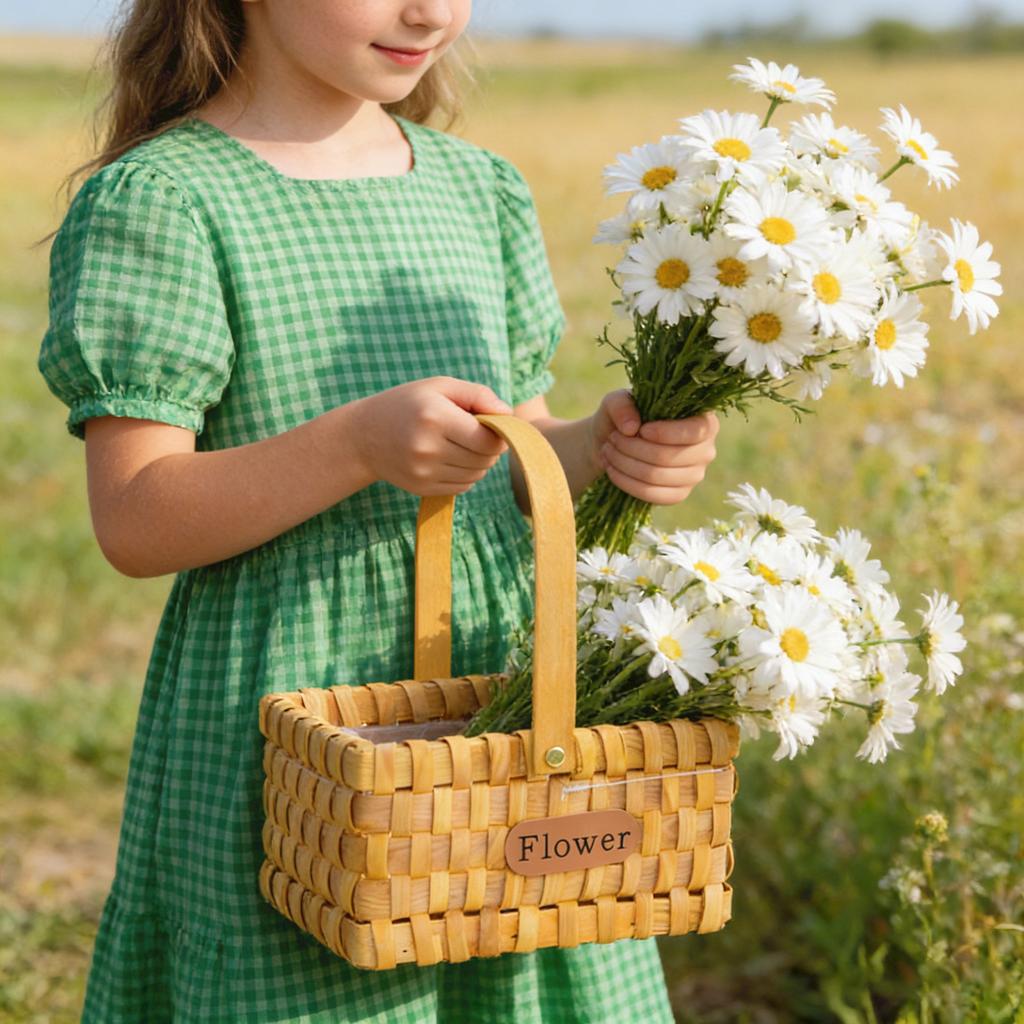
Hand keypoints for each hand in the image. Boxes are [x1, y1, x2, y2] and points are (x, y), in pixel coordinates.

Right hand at [350, 376, 510, 495]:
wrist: (364, 435)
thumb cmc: (409, 404)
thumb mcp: (440, 386)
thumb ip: (478, 395)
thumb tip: (508, 414)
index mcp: (435, 417)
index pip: (487, 439)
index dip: (498, 434)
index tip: (490, 425)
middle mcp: (428, 447)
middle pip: (484, 459)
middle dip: (489, 448)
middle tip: (476, 434)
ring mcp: (423, 471)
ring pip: (476, 475)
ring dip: (479, 463)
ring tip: (462, 446)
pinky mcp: (421, 487)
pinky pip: (462, 487)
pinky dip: (465, 475)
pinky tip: (450, 459)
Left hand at [588, 389, 719, 504]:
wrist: (615, 443)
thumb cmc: (624, 417)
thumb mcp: (617, 402)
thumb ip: (622, 405)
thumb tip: (632, 428)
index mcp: (703, 420)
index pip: (696, 431)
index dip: (667, 433)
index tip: (641, 430)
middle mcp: (705, 450)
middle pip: (670, 456)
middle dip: (634, 448)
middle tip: (613, 439)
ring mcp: (694, 475)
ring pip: (657, 476)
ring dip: (625, 464)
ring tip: (608, 451)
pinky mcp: (679, 494)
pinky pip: (654, 495)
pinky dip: (627, 483)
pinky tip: (612, 470)